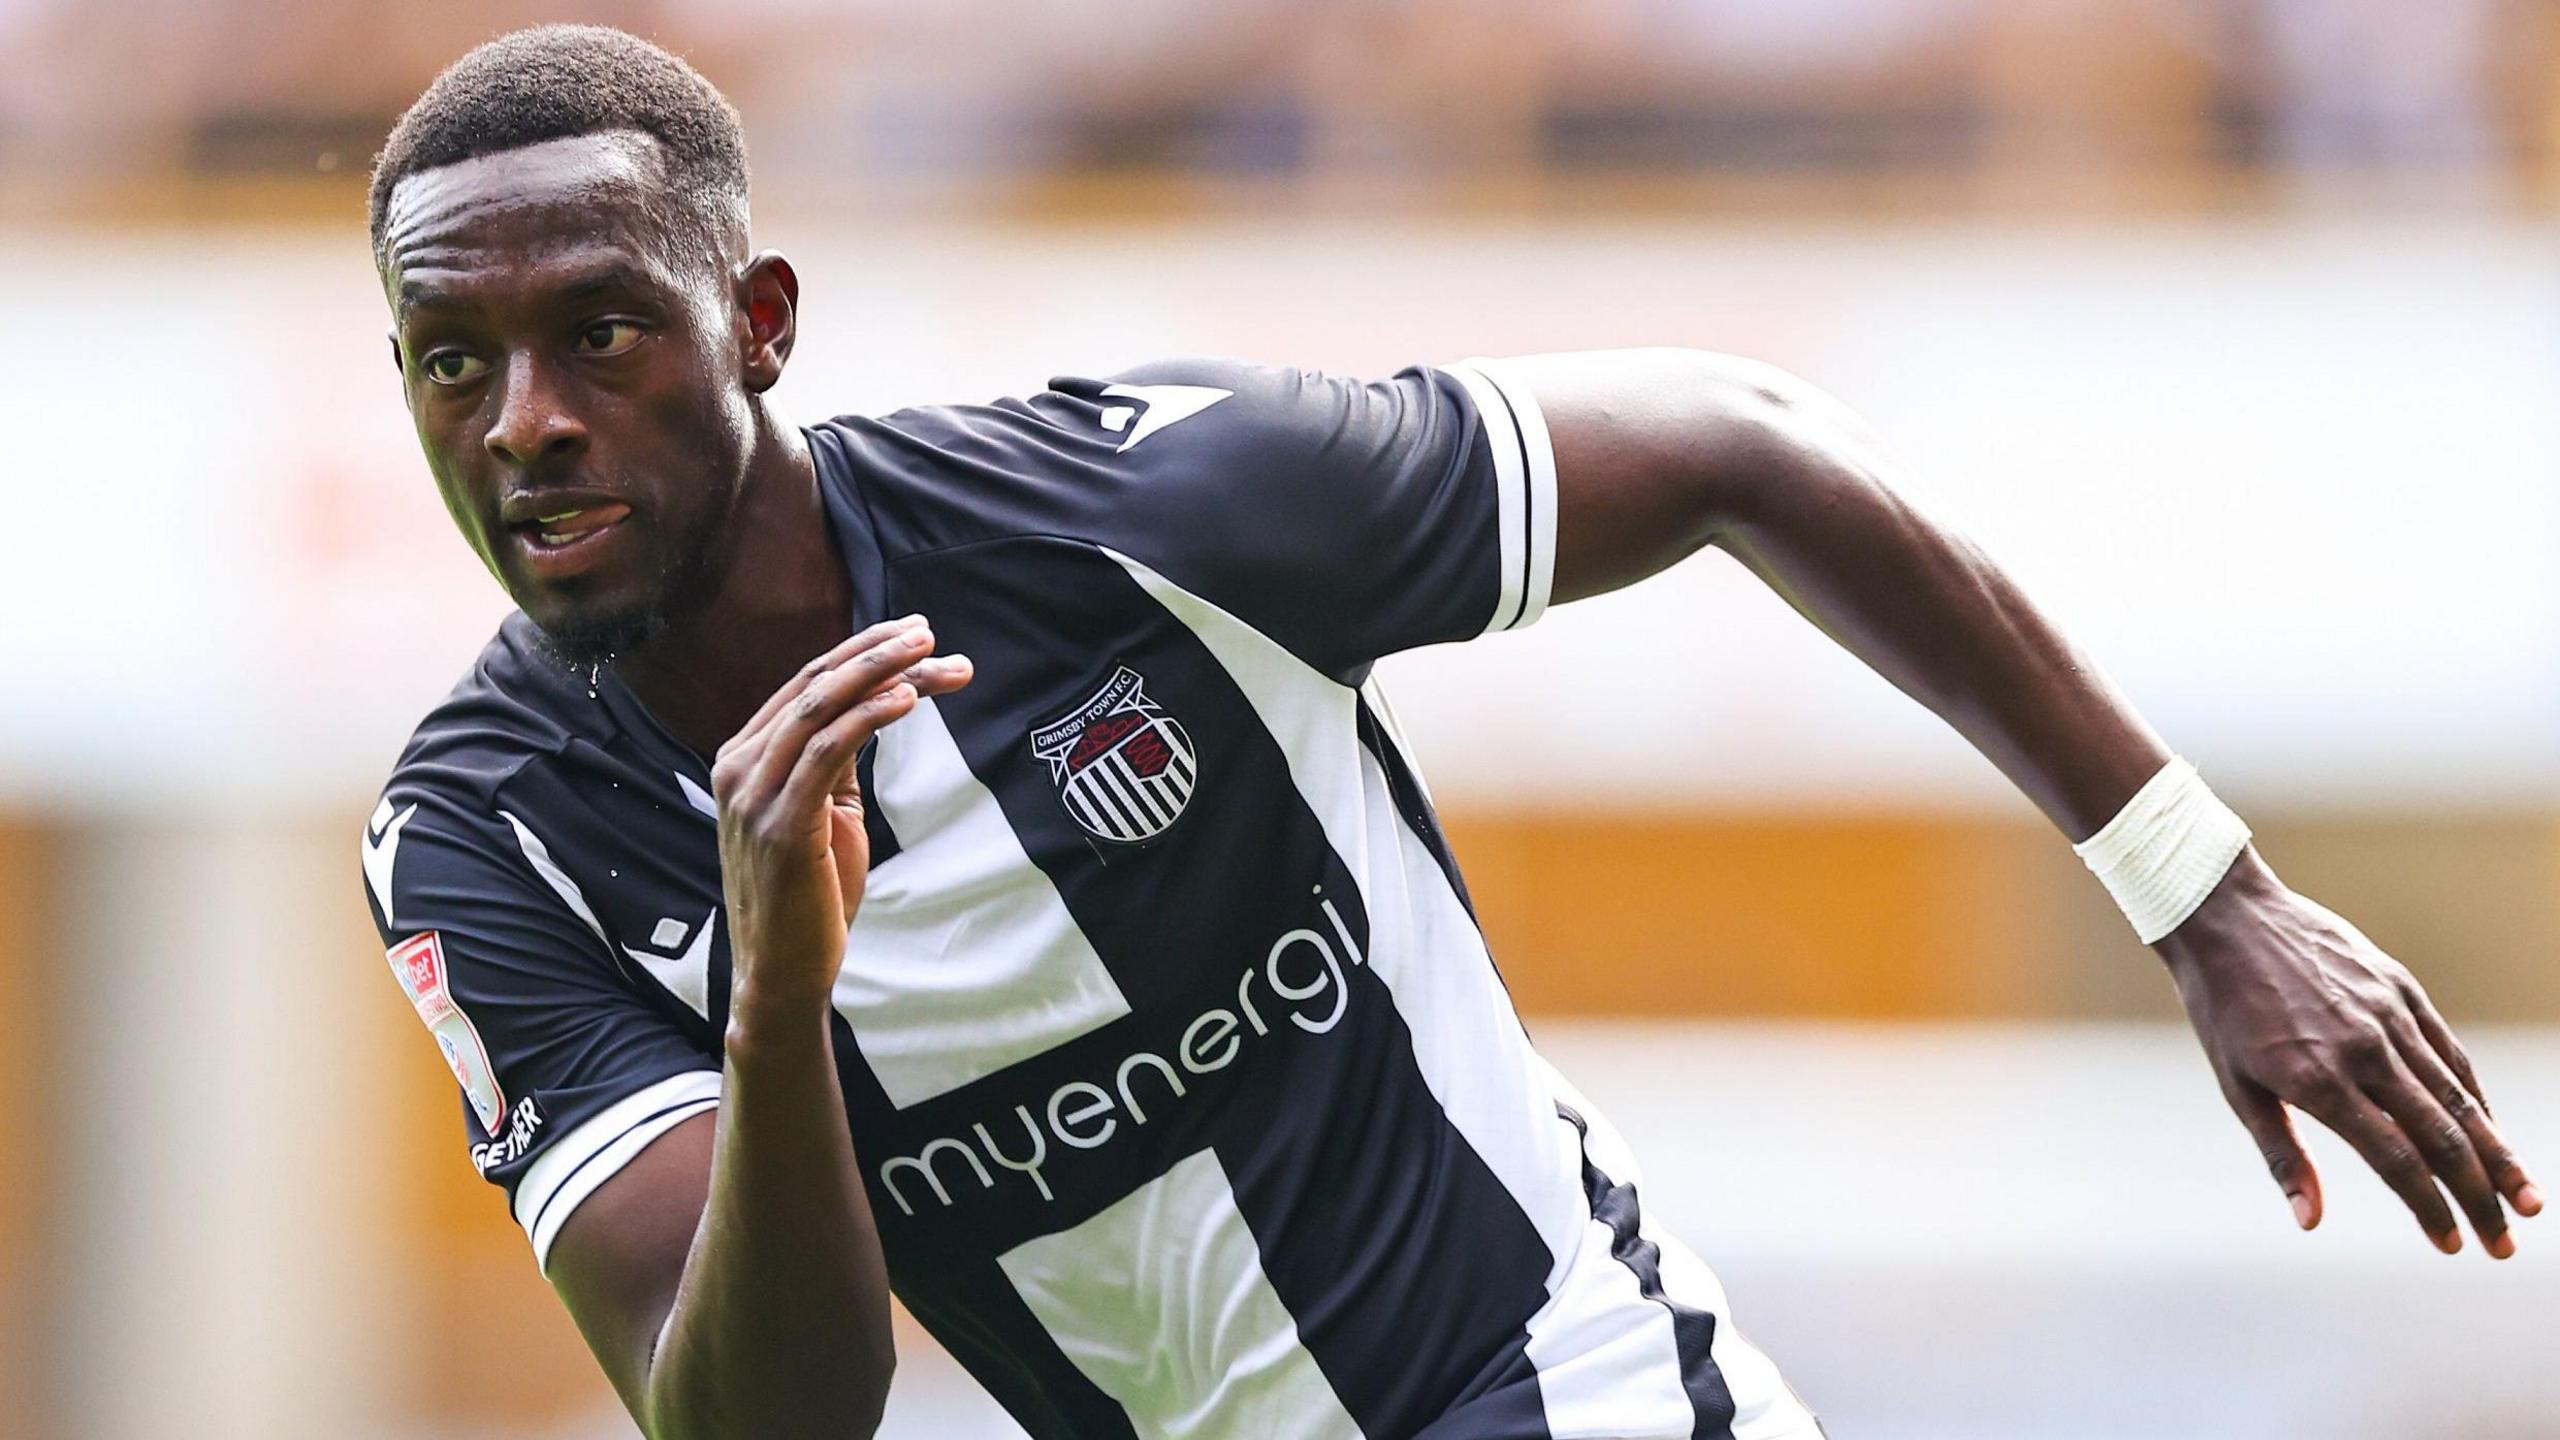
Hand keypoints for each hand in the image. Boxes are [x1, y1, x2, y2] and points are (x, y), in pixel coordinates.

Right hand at [710, 615, 972, 1017]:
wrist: (784, 972)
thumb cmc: (808, 895)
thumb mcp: (821, 812)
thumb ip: (833, 762)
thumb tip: (874, 707)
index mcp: (745, 759)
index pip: (806, 686)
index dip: (860, 653)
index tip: (914, 634)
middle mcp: (739, 767)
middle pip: (814, 685)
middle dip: (876, 651)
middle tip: (928, 630)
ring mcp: (753, 795)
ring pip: (820, 707)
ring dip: (881, 673)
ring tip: (931, 654)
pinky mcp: (780, 823)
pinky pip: (827, 751)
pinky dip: (869, 716)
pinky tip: (908, 698)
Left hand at [2162, 850, 2541, 1255]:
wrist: (2226, 917)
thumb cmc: (2222, 1009)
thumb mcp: (2237, 1086)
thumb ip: (2282, 1155)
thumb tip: (2310, 1222)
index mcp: (2319, 1080)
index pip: (2395, 1160)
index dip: (2429, 1208)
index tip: (2452, 1245)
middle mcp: (2364, 1050)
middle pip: (2441, 1137)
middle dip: (2480, 1197)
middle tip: (2504, 1246)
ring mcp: (2389, 1016)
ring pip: (2459, 1097)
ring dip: (2497, 1154)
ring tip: (2527, 1200)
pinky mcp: (2402, 989)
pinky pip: (2449, 1053)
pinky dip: (2475, 1098)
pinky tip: (2491, 1131)